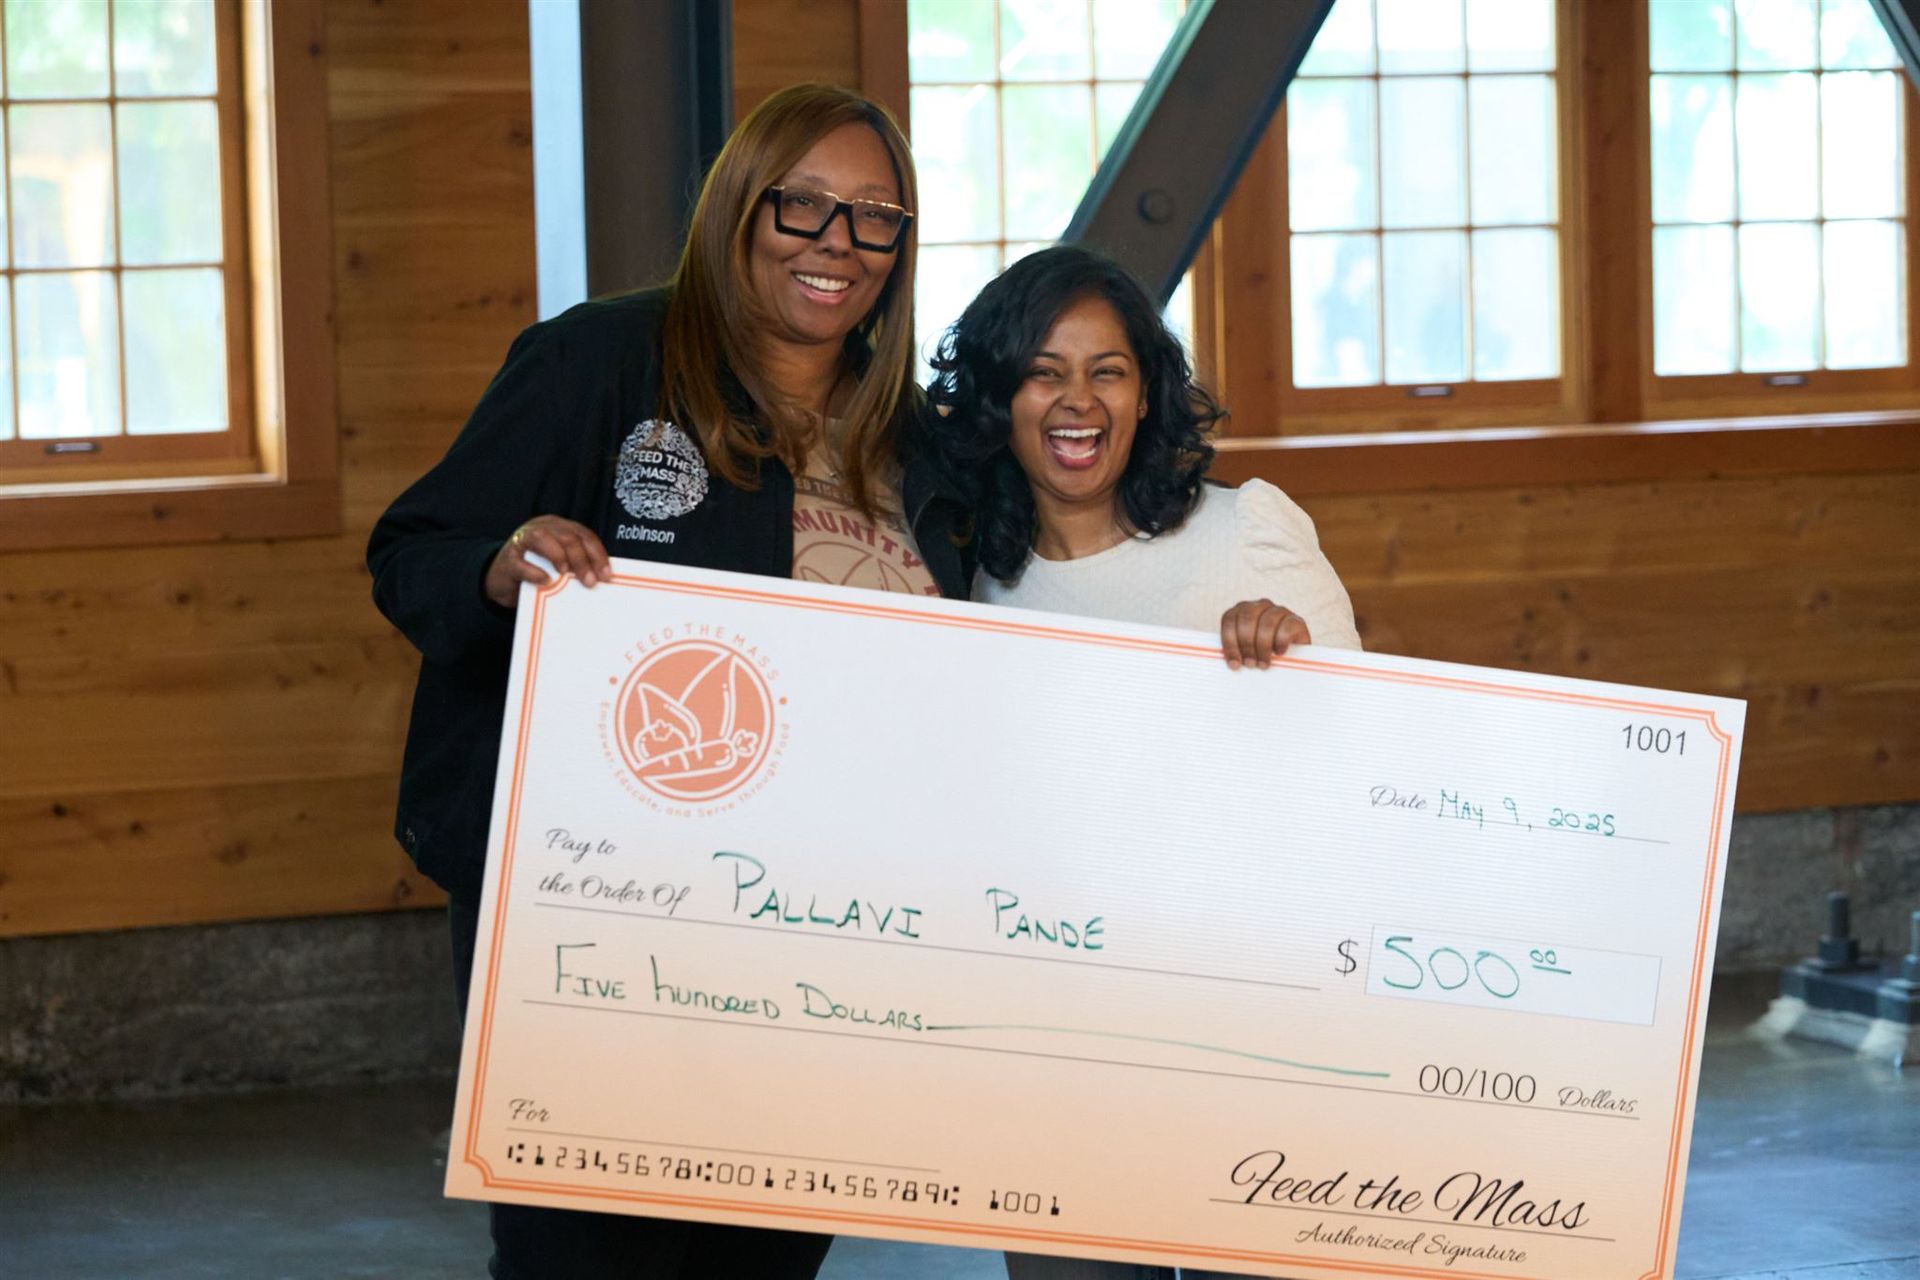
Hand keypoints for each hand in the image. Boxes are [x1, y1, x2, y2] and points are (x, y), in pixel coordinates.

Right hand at [484, 515, 610, 607]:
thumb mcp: (558, 565)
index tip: (606, 575)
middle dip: (582, 559)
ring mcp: (522, 541)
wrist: (502, 580)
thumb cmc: (536, 570)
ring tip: (566, 574)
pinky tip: (545, 580)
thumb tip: (600, 580)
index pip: (583, 535)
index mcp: (558, 527)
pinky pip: (520, 562)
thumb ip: (575, 566)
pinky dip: (534, 571)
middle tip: (590, 581)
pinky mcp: (507, 559)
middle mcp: (541, 528)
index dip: (597, 554)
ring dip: (558, 556)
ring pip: (542, 539)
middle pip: (566, 536)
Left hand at [1220, 598, 1310, 668]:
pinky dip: (1281, 642)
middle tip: (1250, 664)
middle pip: (1247, 620)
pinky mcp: (1295, 620)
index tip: (1235, 663)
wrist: (1293, 657)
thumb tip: (1233, 664)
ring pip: (1266, 624)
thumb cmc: (1263, 655)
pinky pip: (1286, 628)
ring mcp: (1278, 611)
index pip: (1230, 620)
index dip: (1230, 643)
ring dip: (1263, 647)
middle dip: (1247, 645)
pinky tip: (1279, 653)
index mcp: (1241, 611)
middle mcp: (1259, 606)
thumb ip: (1237, 653)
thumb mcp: (1246, 652)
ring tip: (1263, 664)